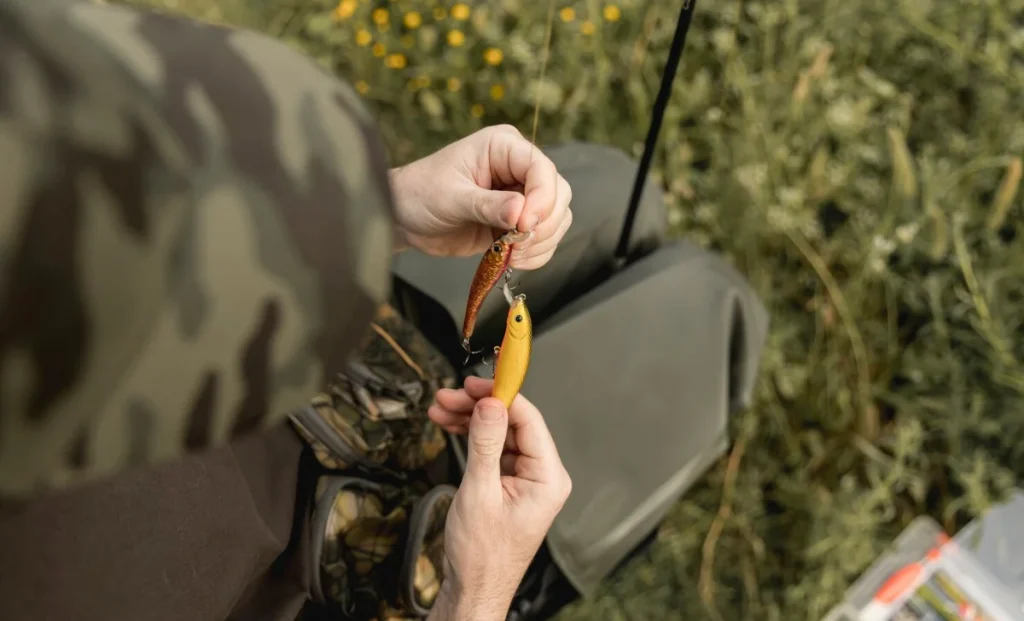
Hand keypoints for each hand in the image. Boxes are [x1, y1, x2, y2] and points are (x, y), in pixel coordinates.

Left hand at [389, 125, 572, 269]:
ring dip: (541, 241)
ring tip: (511, 253)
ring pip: (557, 218)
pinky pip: (544, 238)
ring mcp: (521, 195)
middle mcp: (518, 167)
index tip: (524, 225)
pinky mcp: (518, 222)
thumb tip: (520, 213)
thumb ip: (487, 205)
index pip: (541, 168)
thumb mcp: (451, 198)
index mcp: (503, 147)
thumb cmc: (420, 194)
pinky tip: (513, 259)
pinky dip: (536, 253)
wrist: (405, 218)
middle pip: (558, 193)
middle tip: (517, 243)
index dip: (542, 198)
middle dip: (544, 223)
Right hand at [426, 377, 571, 620]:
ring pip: (499, 434)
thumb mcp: (479, 492)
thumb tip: (489, 404)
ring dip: (469, 420)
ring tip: (439, 408)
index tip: (472, 384)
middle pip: (512, 424)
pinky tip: (448, 425)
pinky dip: (471, 437)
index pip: (528, 420)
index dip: (500, 397)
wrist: (472, 590)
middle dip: (478, 407)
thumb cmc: (482, 555)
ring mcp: (526, 480)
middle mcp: (543, 476)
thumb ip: (484, 444)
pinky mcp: (509, 485)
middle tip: (448, 396)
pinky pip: (492, 450)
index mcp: (549, 477)